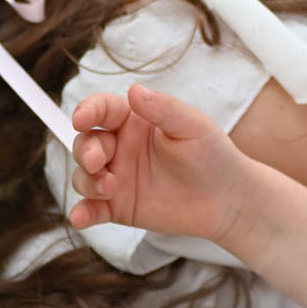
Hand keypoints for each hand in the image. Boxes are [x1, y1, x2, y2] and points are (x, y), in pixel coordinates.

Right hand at [68, 83, 253, 244]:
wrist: (226, 199)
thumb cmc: (211, 154)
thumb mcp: (192, 126)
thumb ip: (163, 108)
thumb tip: (134, 89)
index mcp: (134, 121)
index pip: (101, 109)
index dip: (87, 111)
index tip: (81, 120)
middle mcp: (120, 147)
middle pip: (86, 142)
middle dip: (85, 150)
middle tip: (98, 162)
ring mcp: (117, 177)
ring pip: (83, 175)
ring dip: (86, 181)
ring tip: (109, 189)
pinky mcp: (118, 207)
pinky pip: (92, 209)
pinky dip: (81, 213)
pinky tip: (80, 217)